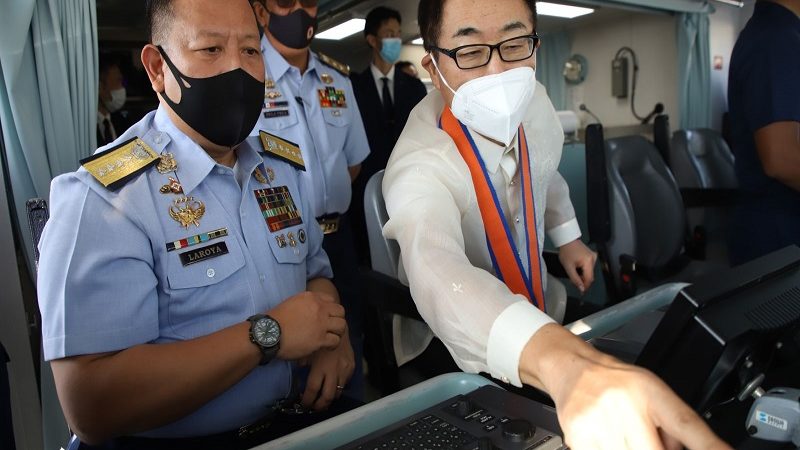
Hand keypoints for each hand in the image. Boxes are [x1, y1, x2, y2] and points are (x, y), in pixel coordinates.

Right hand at [268, 291, 346, 360]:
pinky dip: (333, 345)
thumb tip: (311, 311)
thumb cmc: (275, 320)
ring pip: (342, 325)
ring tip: (331, 337)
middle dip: (337, 320)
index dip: (330, 310)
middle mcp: (319, 308)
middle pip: (340, 311)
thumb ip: (305, 304)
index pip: (331, 300)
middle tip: (331, 328)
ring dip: (338, 332)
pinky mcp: (320, 339)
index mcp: (311, 297)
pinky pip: (336, 340)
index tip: (326, 317)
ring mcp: (320, 323)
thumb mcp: (291, 303)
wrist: (268, 333)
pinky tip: (327, 347)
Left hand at [301, 333, 354, 410]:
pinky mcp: (351, 366)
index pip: (313, 390)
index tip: (304, 404)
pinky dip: (339, 386)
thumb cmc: (320, 335)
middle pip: (327, 396)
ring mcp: (344, 369)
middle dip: (320, 405)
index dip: (308, 400)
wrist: (338, 326)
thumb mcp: (308, 349)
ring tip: (324, 399)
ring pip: (338, 391)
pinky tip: (333, 384)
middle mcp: (333, 370)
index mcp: (320, 367)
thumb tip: (300, 370)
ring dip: (330, 398)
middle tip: (315, 407)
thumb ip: (304, 362)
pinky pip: (346, 382)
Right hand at [522, 325, 730, 449]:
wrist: (571, 368)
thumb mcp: (651, 392)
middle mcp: (627, 404)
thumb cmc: (614, 381)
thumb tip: (687, 449)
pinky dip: (606, 448)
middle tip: (645, 436)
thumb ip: (673, 426)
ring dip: (628, 448)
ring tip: (622, 436)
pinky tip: (605, 438)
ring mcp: (601, 421)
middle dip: (653, 448)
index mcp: (651, 392)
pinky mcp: (580, 435)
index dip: (709, 446)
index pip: (687, 424)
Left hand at [558, 239, 596, 293]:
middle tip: (574, 283)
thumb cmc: (566, 251)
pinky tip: (577, 270)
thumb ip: (575, 278)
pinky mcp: (591, 255)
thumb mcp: (568, 267)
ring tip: (574, 275)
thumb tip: (581, 288)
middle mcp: (594, 259)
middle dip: (583, 281)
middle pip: (590, 275)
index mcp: (589, 261)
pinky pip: (589, 267)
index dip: (585, 286)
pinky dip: (584, 270)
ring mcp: (594, 257)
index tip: (581, 292)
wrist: (567, 239)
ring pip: (589, 272)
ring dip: (583, 276)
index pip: (589, 278)